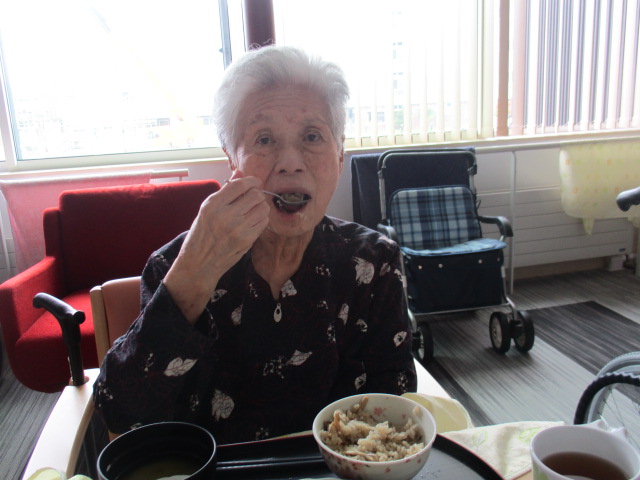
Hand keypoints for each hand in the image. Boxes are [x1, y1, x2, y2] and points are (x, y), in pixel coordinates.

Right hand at [163, 171, 269, 322]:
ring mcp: (238, 229)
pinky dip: (261, 219)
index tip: (254, 182)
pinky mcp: (247, 240)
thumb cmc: (201, 233)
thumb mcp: (207, 209)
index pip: (240, 185)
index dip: (251, 181)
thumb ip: (225, 191)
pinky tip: (252, 221)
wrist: (199, 263)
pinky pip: (263, 222)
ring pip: (263, 208)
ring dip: (260, 206)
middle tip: (252, 198)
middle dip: (257, 194)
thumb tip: (240, 173)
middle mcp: (226, 215)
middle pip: (255, 195)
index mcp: (213, 205)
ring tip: (252, 210)